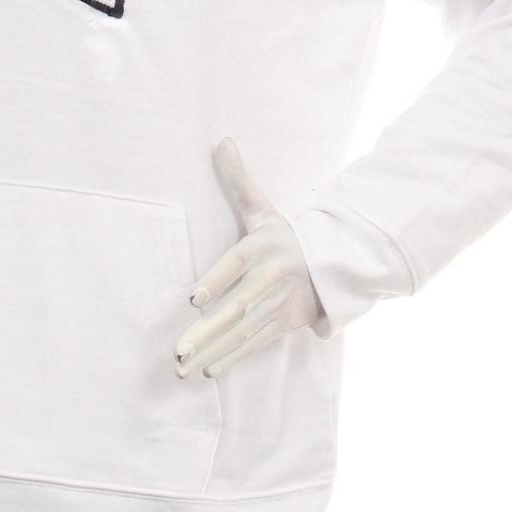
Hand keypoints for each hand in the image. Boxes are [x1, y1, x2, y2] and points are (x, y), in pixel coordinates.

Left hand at [175, 138, 322, 378]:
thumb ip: (238, 180)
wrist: (334, 263)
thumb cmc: (285, 236)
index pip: (235, 264)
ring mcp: (279, 304)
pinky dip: (232, 358)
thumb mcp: (264, 209)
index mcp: (262, 247)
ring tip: (182, 367)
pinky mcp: (285, 324)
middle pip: (237, 307)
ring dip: (212, 351)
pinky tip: (208, 370)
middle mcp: (271, 278)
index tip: (193, 298)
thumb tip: (222, 141)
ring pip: (242, 332)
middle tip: (177, 349)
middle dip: (206, 331)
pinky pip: (255, 344)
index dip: (216, 280)